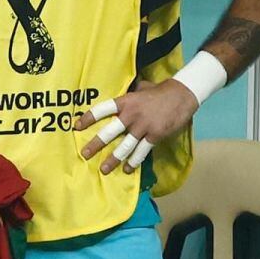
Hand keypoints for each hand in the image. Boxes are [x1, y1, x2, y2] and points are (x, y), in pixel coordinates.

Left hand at [75, 79, 198, 175]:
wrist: (182, 95)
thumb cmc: (160, 91)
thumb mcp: (140, 89)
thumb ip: (129, 96)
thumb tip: (121, 99)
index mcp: (125, 101)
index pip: (101, 110)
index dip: (88, 118)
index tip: (76, 127)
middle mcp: (131, 115)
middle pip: (109, 132)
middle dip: (96, 145)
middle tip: (85, 155)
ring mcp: (143, 127)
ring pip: (125, 146)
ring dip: (113, 159)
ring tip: (104, 169)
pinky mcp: (155, 136)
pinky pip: (142, 151)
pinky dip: (134, 161)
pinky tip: (128, 169)